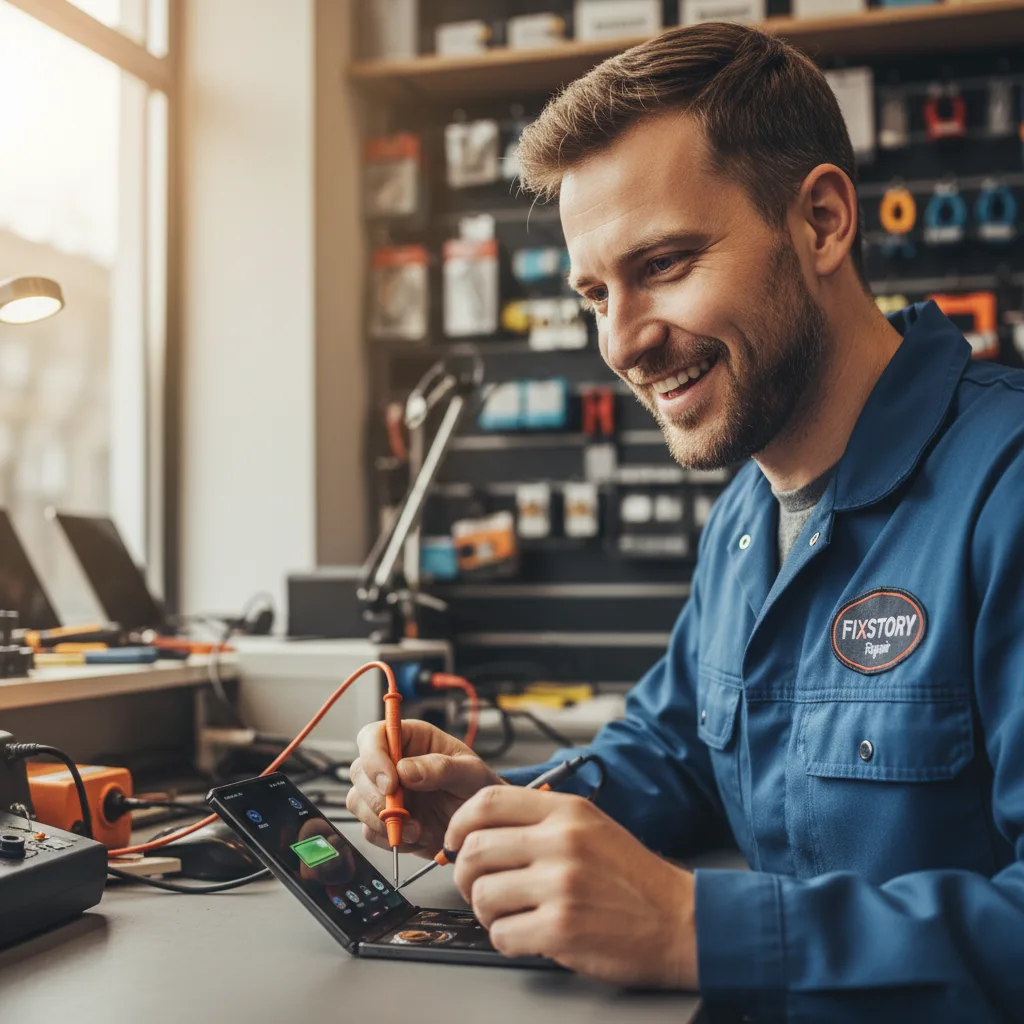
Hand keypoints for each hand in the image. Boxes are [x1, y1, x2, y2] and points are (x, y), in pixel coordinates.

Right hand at [347, 719, 504, 857]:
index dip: (374, 757)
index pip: (374, 735)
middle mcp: (392, 763)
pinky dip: (390, 838)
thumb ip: (441, 768)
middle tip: (403, 813)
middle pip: (359, 771)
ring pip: (357, 802)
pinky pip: (369, 830)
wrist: (479, 827)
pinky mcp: (384, 820)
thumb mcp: (471, 774)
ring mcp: (385, 793)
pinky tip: (416, 837)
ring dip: (384, 821)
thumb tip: (405, 769)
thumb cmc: (477, 790)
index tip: (391, 783)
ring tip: (418, 829)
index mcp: (412, 739)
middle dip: (377, 797)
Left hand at [445, 786, 697, 988]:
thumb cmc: (633, 877)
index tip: (455, 840)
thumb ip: (541, 819)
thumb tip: (482, 827)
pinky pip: (501, 934)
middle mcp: (561, 842)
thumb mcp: (591, 826)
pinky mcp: (561, 928)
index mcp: (567, 811)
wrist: (681, 921)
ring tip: (509, 913)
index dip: (459, 822)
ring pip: (483, 895)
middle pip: (475, 849)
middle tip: (477, 887)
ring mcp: (561, 885)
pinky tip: (528, 934)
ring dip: (486, 911)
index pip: (488, 801)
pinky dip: (506, 939)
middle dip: (465, 875)